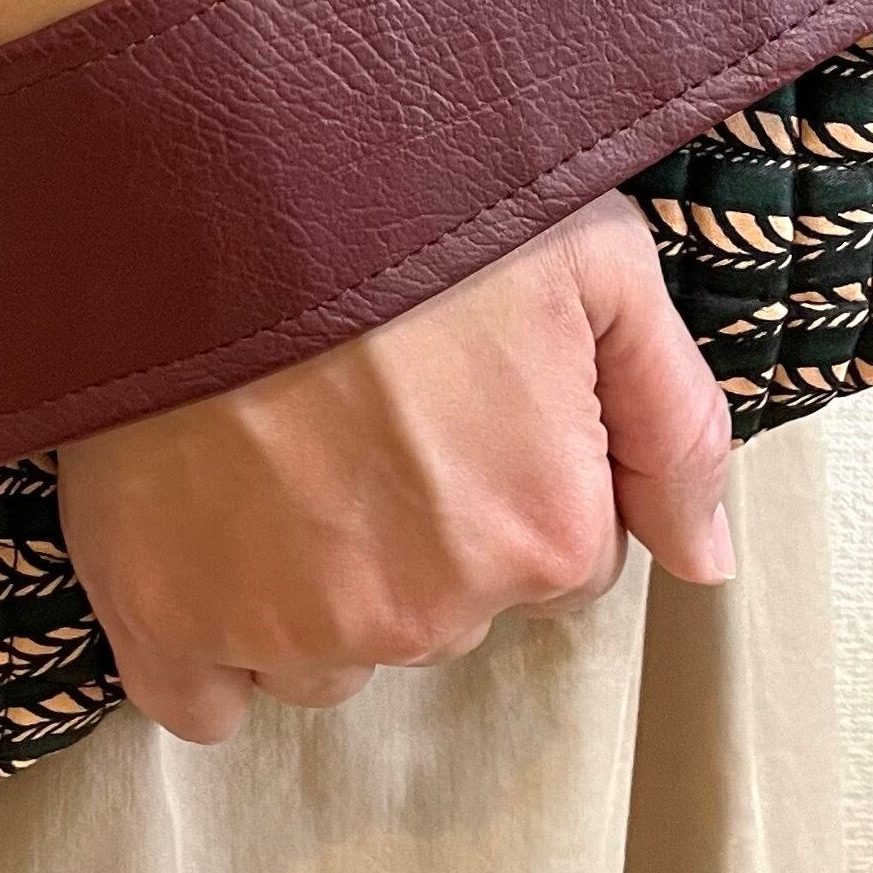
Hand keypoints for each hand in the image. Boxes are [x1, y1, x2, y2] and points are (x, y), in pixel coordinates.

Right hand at [54, 189, 735, 744]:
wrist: (219, 167)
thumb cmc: (412, 197)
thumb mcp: (599, 264)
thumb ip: (671, 426)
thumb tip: (706, 561)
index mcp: (546, 533)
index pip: (557, 562)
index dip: (512, 476)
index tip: (452, 397)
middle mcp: (430, 608)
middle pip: (442, 610)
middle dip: (415, 528)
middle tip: (356, 402)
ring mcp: (292, 625)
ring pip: (327, 656)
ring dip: (311, 581)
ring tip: (270, 444)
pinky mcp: (167, 619)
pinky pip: (200, 704)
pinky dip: (203, 648)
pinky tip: (200, 548)